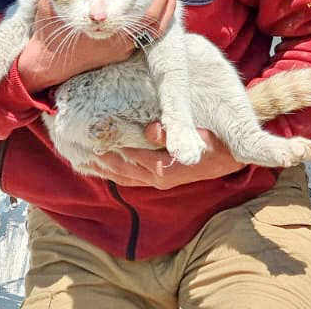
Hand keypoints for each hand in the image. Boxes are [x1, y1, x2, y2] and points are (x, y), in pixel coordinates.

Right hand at [17, 0, 177, 92]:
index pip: (140, 12)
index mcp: (105, 31)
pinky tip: (158, 3)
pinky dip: (156, 18)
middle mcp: (118, 42)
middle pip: (152, 20)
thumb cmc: (49, 33)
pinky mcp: (122, 50)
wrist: (49, 62)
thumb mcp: (49, 5)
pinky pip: (147, 35)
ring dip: (164, 7)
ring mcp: (122, 48)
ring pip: (154, 30)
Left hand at [92, 122, 245, 189]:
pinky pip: (130, 177)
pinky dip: (114, 171)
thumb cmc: (217, 142)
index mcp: (163, 169)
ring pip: (122, 175)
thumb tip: (149, 130)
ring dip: (103, 167)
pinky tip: (102, 163)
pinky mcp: (160, 179)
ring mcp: (157, 180)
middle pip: (119, 168)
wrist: (234, 157)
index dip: (107, 146)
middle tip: (75, 144)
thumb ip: (173, 134)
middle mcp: (157, 178)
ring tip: (81, 154)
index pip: (127, 157)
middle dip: (98, 158)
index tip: (89, 133)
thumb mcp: (200, 137)